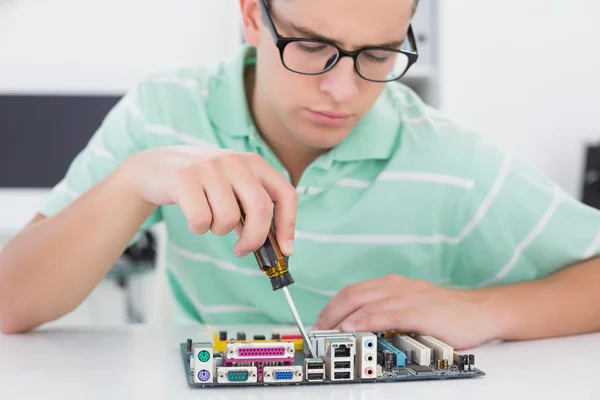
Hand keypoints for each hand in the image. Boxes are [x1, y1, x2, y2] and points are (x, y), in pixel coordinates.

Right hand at [119, 146, 297, 256]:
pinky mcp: (184, 178)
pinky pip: (201, 219)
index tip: (285, 250)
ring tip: (209, 220)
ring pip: (228, 218)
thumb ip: (252, 210)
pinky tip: (193, 218)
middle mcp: (235, 161)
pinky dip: (198, 228)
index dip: (289, 225)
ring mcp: (210, 167)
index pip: (285, 194)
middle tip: (243, 250)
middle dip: (254, 239)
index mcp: (254, 163)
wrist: (155, 168)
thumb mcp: (232, 188)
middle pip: (260, 209)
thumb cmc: (201, 185)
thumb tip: (275, 246)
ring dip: (219, 230)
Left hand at [313, 274, 498, 349]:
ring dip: (343, 317)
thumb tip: (359, 327)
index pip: (353, 291)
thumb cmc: (445, 312)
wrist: (481, 311)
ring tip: (328, 331)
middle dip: (331, 312)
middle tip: (318, 330)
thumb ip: (387, 312)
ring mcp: (409, 297)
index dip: (332, 306)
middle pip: (353, 294)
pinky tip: (354, 327)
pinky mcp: (421, 311)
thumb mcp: (410, 306)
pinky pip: (388, 314)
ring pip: (367, 302)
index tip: (319, 323)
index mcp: (392, 284)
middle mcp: (397, 286)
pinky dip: (367, 320)